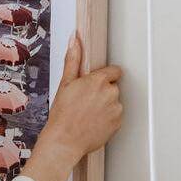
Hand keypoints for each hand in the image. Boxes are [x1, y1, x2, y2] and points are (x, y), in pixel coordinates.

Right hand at [23, 34, 122, 180]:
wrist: (64, 141)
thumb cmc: (62, 114)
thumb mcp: (65, 84)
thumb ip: (73, 60)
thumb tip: (74, 39)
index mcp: (99, 80)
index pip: (114, 71)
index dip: (104, 78)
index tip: (94, 85)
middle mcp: (111, 93)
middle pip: (113, 88)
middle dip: (103, 92)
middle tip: (86, 102)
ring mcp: (116, 109)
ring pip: (114, 102)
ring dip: (106, 106)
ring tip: (88, 114)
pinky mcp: (118, 123)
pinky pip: (116, 117)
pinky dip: (108, 119)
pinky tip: (93, 123)